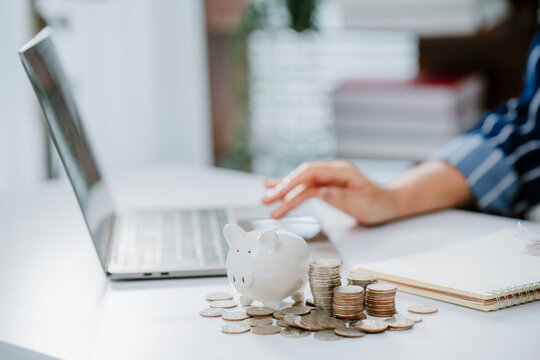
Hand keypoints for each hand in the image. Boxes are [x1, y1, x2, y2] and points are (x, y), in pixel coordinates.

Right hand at [261, 160, 398, 225]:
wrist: (387, 203)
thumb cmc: (377, 204)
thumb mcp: (361, 203)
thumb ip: (339, 197)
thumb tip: (319, 192)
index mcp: (341, 171)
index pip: (311, 173)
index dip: (294, 183)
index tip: (280, 195)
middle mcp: (332, 170)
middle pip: (302, 176)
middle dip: (283, 188)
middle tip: (267, 201)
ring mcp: (328, 176)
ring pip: (301, 180)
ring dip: (283, 189)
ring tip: (265, 198)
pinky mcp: (325, 183)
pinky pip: (304, 184)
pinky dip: (290, 186)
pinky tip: (274, 186)